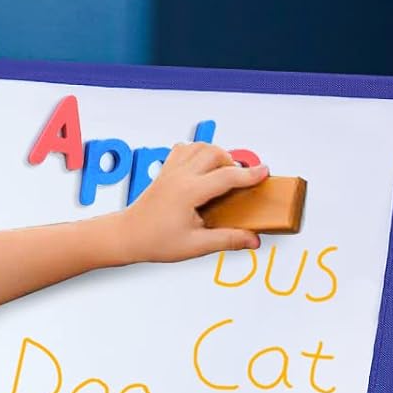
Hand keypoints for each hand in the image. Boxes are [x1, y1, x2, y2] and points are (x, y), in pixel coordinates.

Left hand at [117, 142, 266, 264]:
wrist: (127, 236)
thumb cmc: (155, 241)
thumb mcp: (195, 246)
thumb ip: (227, 240)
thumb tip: (253, 239)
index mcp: (188, 192)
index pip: (227, 176)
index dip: (250, 174)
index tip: (265, 172)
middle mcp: (179, 176)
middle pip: (215, 153)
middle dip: (233, 163)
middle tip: (240, 181)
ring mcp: (170, 170)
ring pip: (200, 146)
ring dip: (216, 154)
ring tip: (222, 174)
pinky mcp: (165, 170)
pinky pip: (185, 149)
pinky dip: (199, 152)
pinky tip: (203, 170)